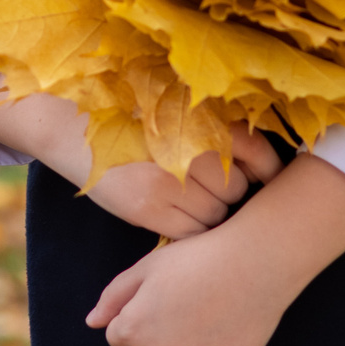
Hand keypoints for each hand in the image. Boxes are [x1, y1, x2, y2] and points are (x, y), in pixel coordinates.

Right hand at [70, 131, 284, 238]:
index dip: (269, 170)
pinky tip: (173, 211)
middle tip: (208, 185)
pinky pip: (192, 232)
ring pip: (216, 214)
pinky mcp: (150, 210)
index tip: (270, 179)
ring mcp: (169, 182)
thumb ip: (216, 130)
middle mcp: (189, 149)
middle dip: (229, 191)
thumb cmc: (131, 120)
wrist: (75, 131)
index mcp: (199, 120)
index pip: (256, 152)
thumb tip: (260, 167)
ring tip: (185, 196)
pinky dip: (189, 227)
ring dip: (209, 212)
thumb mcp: (176, 112)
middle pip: (236, 189)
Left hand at [86, 154, 344, 345]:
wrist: (255, 262)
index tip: (163, 297)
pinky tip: (228, 328)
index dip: (139, 315)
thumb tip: (92, 324)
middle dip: (159, 335)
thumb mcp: (146, 268)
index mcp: (134, 331)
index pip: (119, 338)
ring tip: (208, 315)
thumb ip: (113, 298)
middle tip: (188, 303)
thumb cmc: (197, 258)